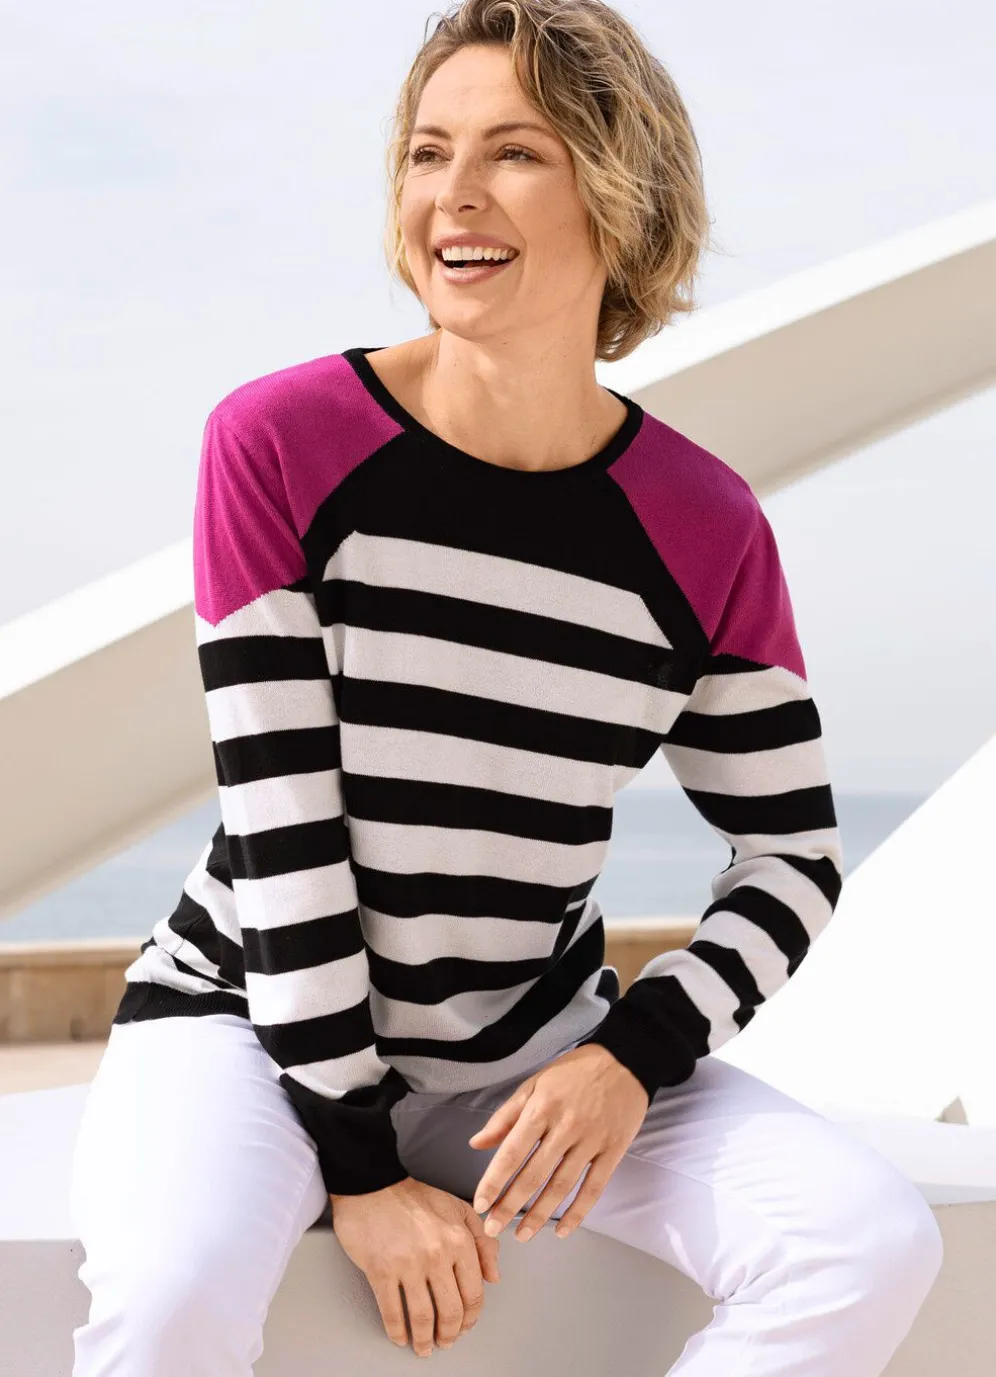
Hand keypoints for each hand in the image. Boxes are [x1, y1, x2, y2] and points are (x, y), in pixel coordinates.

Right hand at [330, 1177, 499, 1356]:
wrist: (373, 1183)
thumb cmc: (413, 1196)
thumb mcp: (458, 1209)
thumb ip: (482, 1240)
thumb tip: (493, 1276)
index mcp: (459, 1240)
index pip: (474, 1293)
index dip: (471, 1317)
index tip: (465, 1326)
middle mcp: (437, 1254)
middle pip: (450, 1311)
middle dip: (450, 1334)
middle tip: (445, 1342)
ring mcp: (408, 1264)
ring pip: (423, 1317)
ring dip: (425, 1340)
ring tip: (424, 1347)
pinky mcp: (380, 1270)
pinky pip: (392, 1312)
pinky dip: (397, 1331)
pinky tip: (400, 1337)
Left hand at [468, 1043, 648, 1241]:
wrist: (625, 1060)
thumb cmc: (573, 1071)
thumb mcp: (535, 1084)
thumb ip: (506, 1116)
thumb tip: (477, 1144)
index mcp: (542, 1107)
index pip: (512, 1152)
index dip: (494, 1182)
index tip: (480, 1205)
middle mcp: (566, 1126)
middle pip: (534, 1175)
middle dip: (510, 1206)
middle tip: (493, 1230)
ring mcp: (592, 1140)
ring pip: (562, 1186)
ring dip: (540, 1215)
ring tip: (522, 1235)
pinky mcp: (613, 1151)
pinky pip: (594, 1188)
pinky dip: (578, 1213)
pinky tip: (563, 1231)